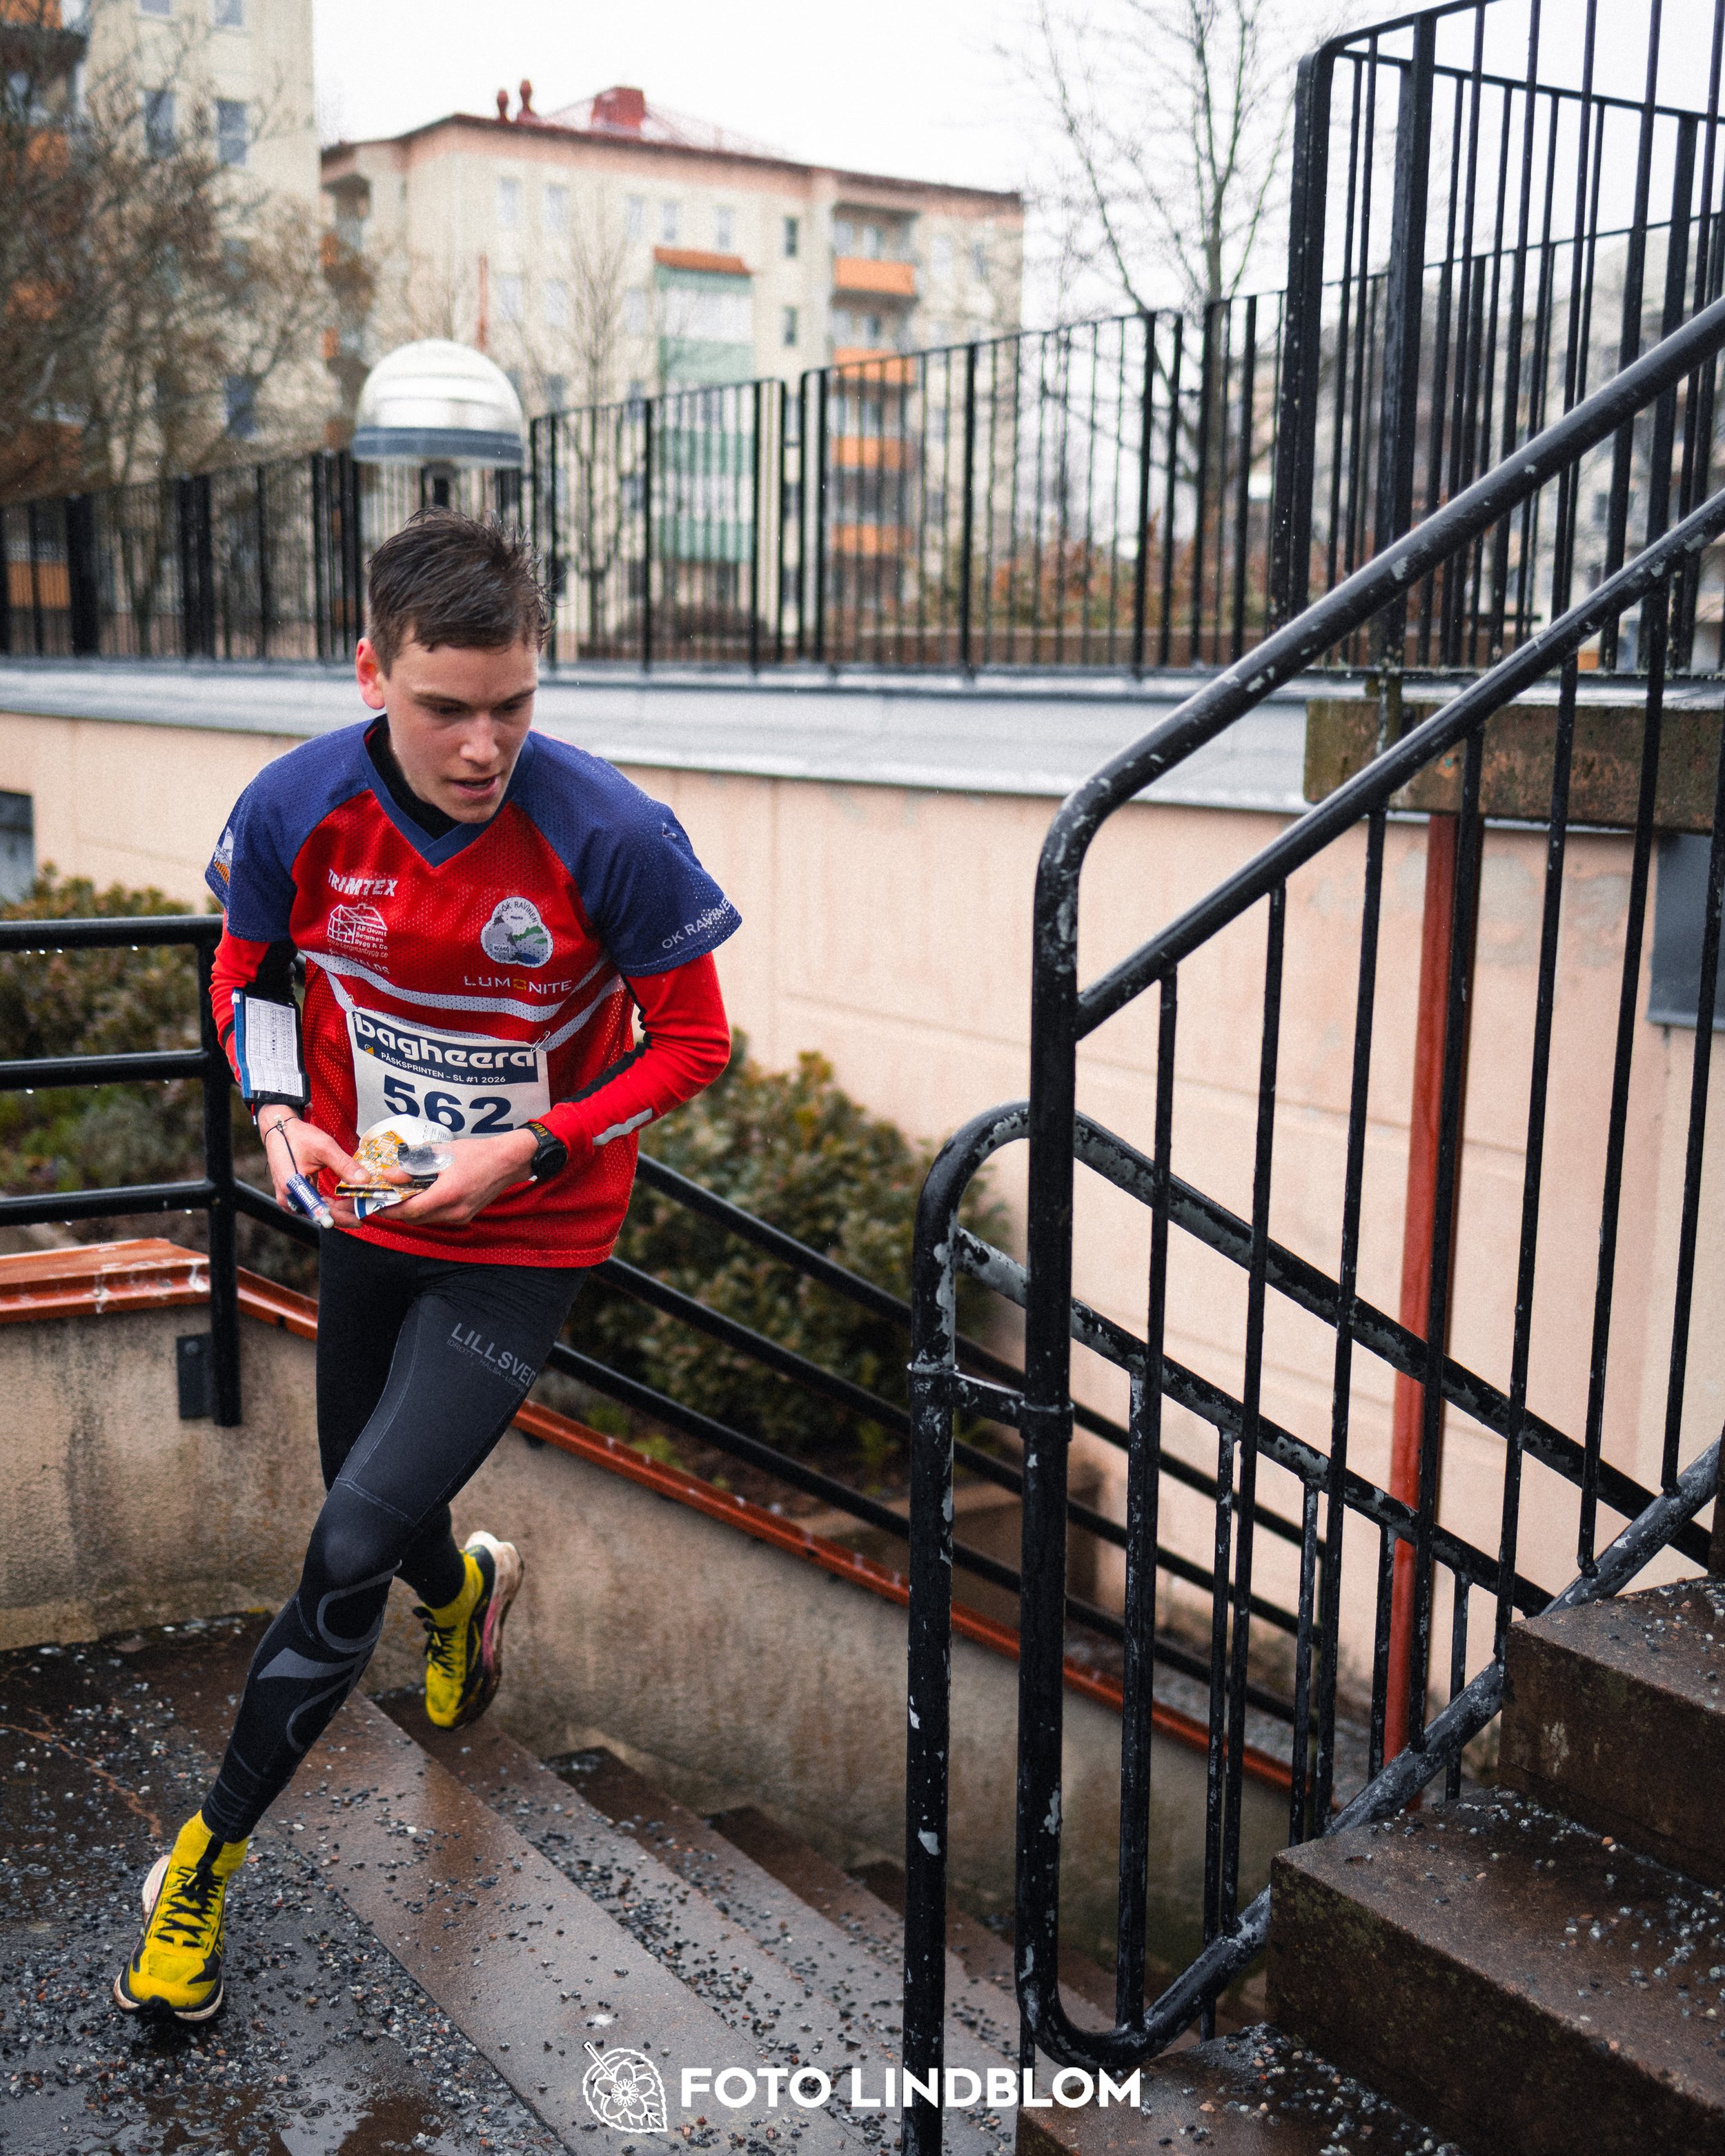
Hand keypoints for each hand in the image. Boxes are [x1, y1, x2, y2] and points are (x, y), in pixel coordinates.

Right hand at [259, 1114, 362, 1228]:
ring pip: (318, 1211)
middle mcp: (288, 1198)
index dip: (342, 1217)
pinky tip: (344, 1200)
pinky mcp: (293, 1196)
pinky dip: (329, 1204)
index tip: (359, 1219)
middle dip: (343, 1213)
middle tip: (363, 1210)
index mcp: (293, 1187)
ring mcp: (289, 1198)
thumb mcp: (325, 1147)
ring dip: (338, 1209)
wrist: (279, 1130)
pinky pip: (314, 1205)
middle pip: (320, 1214)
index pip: (321, 1212)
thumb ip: (344, 1165)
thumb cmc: (298, 1137)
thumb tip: (365, 1180)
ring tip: (357, 1204)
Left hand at [375, 1128, 539, 1227]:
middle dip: (397, 1210)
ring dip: (411, 1210)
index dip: (389, 1209)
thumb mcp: (441, 1153)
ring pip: (426, 1219)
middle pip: (415, 1219)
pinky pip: (438, 1217)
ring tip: (400, 1195)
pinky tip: (422, 1195)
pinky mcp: (465, 1216)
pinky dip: (426, 1209)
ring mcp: (461, 1216)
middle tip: (383, 1198)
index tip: (375, 1203)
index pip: (409, 1210)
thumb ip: (413, 1165)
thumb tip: (389, 1175)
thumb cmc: (476, 1153)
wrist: (507, 1162)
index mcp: (447, 1194)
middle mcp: (454, 1211)